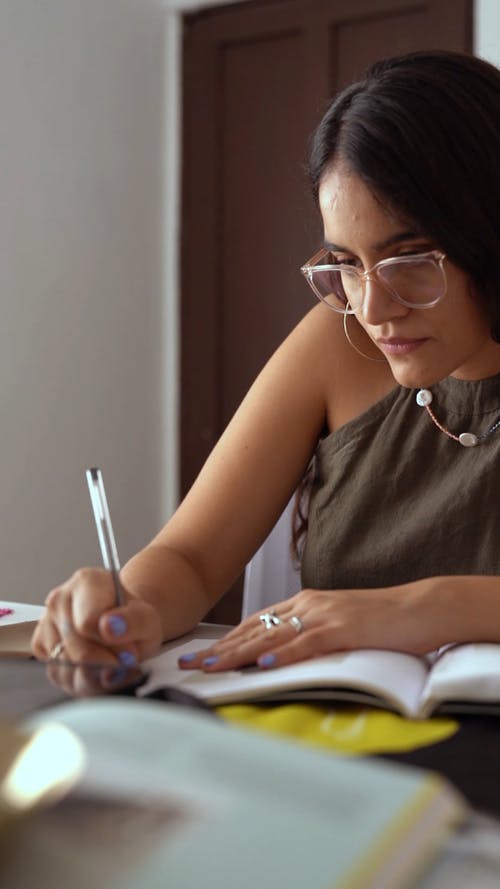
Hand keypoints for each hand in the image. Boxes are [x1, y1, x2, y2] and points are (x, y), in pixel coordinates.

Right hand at [31, 568, 162, 665]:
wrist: (123, 627)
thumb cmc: (133, 621)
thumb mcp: (148, 620)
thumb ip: (134, 622)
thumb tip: (110, 627)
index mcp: (88, 581)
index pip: (88, 623)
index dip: (112, 645)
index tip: (129, 649)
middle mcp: (60, 598)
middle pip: (77, 650)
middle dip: (105, 663)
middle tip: (122, 658)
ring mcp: (46, 621)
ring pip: (66, 667)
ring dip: (94, 674)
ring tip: (110, 661)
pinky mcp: (39, 645)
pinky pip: (58, 675)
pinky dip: (79, 679)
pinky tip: (95, 667)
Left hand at [178, 585, 438, 671]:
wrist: (419, 608)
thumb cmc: (380, 620)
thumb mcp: (336, 625)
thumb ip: (308, 636)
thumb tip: (280, 657)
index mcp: (304, 604)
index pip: (255, 624)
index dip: (225, 641)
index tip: (200, 656)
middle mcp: (308, 605)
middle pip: (254, 630)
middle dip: (219, 649)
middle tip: (188, 665)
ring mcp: (325, 616)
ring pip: (272, 637)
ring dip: (238, 654)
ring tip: (211, 667)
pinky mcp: (344, 630)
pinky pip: (308, 643)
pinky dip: (285, 655)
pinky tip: (265, 665)